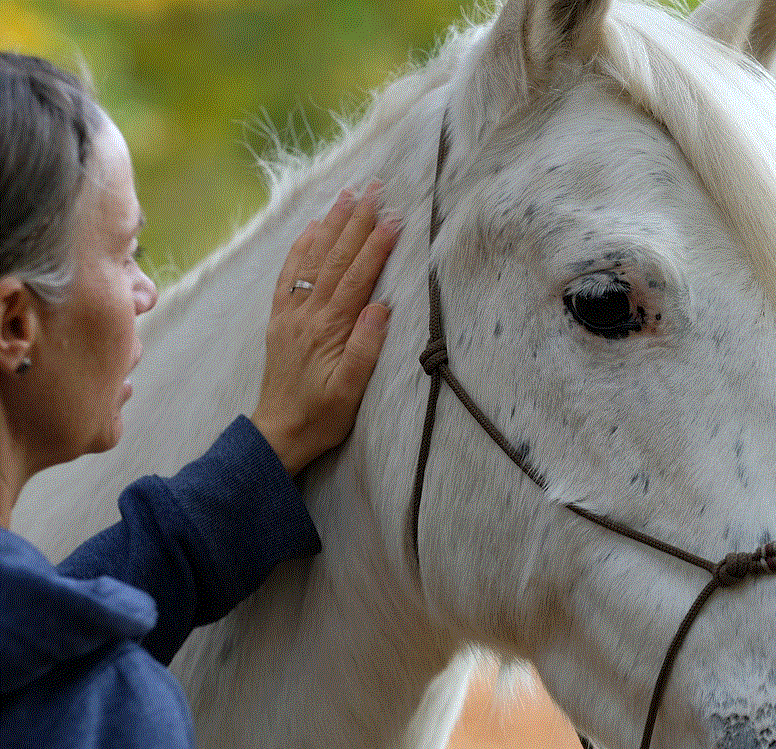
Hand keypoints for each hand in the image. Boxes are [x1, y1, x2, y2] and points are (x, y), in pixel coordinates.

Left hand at [251, 185, 399, 475]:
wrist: (279, 433)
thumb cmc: (323, 416)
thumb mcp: (351, 390)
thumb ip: (365, 347)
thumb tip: (382, 306)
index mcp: (328, 329)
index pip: (357, 277)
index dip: (376, 244)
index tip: (394, 216)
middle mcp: (307, 314)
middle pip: (335, 257)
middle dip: (356, 220)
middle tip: (374, 187)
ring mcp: (291, 314)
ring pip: (312, 258)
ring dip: (331, 224)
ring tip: (347, 194)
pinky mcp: (281, 319)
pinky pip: (290, 274)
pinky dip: (301, 246)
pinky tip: (312, 227)